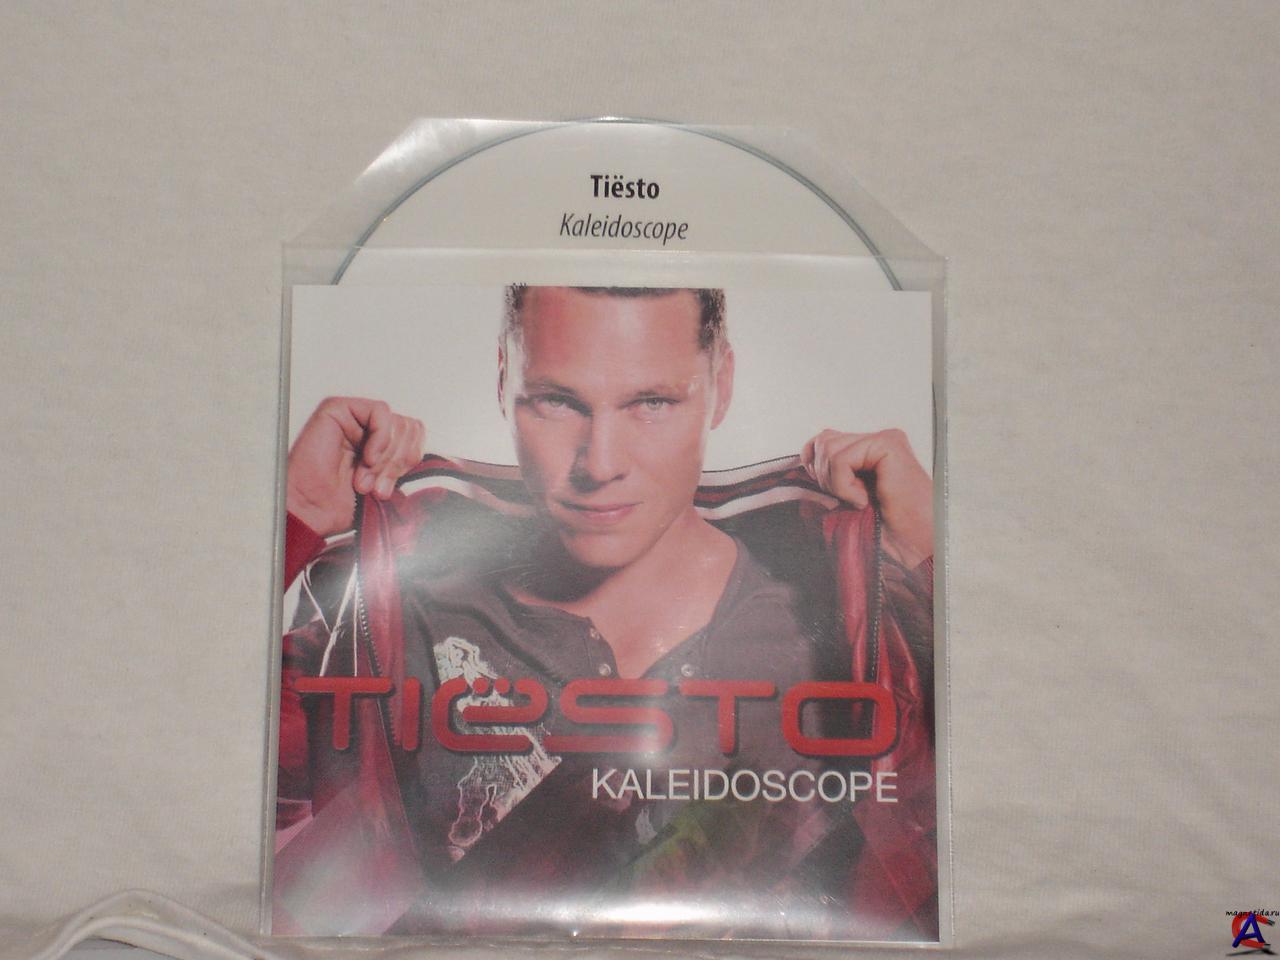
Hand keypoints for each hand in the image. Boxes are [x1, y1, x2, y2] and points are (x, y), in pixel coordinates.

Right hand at [285, 397, 425, 536]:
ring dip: (386, 457)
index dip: (410, 460)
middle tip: (378, 487)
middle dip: (398, 463)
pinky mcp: (338, 408)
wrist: (311, 511)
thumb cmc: (340, 503)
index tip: (390, 487)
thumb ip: (405, 463)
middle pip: (411, 428)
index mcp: (380, 443)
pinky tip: (367, 458)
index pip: (416, 434)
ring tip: (364, 479)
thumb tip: (426, 453)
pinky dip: (380, 437)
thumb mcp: (387, 483)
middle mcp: (367, 427)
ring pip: (398, 422)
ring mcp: (353, 416)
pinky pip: (380, 411)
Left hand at [801, 428, 933, 566]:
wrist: (916, 548)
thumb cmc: (885, 532)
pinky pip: (842, 458)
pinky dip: (844, 485)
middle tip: (849, 501)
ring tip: (859, 501)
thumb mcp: (844, 500)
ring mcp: (885, 440)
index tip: (834, 495)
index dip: (815, 468)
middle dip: (824, 476)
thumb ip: (828, 476)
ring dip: (836, 483)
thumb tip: (798, 462)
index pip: (823, 441)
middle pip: (823, 440)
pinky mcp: (889, 445)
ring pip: (828, 447)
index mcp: (868, 451)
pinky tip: (864, 500)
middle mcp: (877, 440)